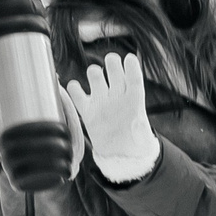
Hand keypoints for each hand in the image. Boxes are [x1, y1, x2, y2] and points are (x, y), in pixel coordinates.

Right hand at [62, 51, 159, 182]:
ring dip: (94, 72)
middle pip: (113, 72)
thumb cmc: (135, 143)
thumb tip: (134, 98)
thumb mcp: (142, 130)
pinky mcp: (88, 111)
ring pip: (95, 77)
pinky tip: (74, 86)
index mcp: (133, 100)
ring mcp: (101, 102)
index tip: (130, 58)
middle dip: (112, 64)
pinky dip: (73, 88)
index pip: (133, 79)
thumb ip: (136, 119)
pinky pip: (77, 95)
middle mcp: (116, 97)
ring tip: (95, 73)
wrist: (120, 157)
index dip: (132, 67)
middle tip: (111, 61)